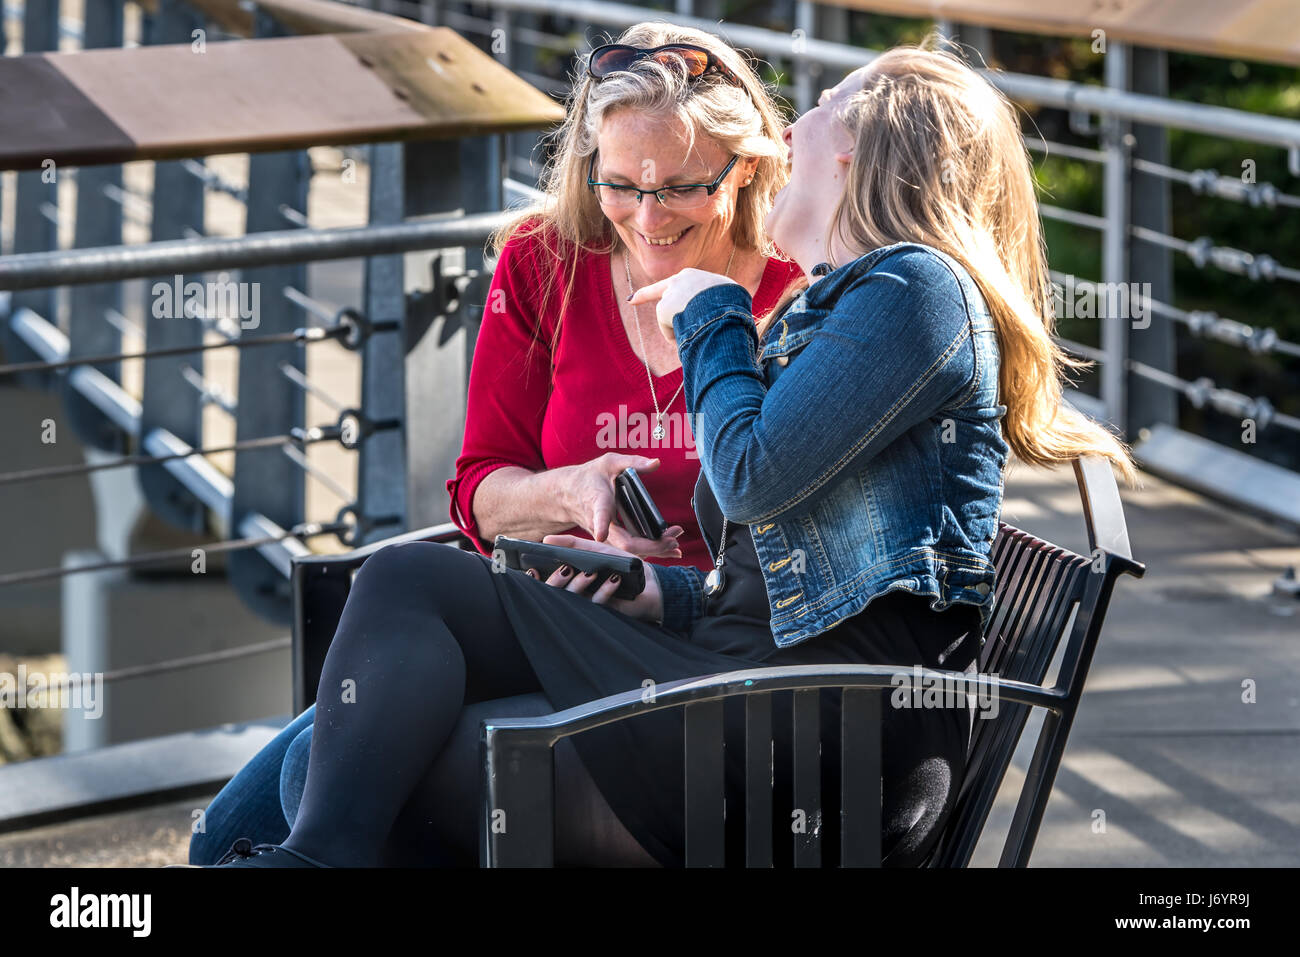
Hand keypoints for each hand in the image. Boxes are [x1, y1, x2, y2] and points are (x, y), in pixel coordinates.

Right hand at [526, 534, 663, 622]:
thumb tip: (546, 540)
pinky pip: (600, 604)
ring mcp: (588, 606)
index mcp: (569, 581)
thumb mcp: (594, 550)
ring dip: (581, 585)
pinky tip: (614, 580)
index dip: (536, 580)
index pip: (545, 583)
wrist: (644, 580)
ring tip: (591, 573)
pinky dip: (606, 590)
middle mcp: (575, 595)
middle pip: (556, 593)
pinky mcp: (605, 613)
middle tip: (566, 568)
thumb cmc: (616, 564)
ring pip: (575, 600)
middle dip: (558, 581)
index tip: (533, 570)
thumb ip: (571, 544)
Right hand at [562, 452, 681, 553]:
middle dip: (650, 545)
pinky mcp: (612, 539)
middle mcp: (600, 523)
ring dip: (655, 549)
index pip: (598, 515)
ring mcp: (606, 535)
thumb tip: (656, 462)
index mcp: (597, 502)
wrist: (568, 494)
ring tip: (676, 544)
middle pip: (623, 542)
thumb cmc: (589, 477)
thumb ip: (633, 462)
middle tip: (672, 537)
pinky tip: (669, 549)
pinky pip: (632, 549)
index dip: (600, 525)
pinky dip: (651, 550)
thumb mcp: (609, 462)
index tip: (601, 535)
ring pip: (630, 550)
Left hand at [628, 268, 738, 344]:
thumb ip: (719, 304)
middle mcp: (683, 279)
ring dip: (677, 329)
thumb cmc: (733, 307)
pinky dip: (675, 337)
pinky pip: (669, 330)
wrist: (725, 308)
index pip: (682, 282)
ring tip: (693, 336)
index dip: (675, 288)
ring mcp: (673, 291)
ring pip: (670, 316)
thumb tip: (726, 321)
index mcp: (699, 276)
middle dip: (645, 295)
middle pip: (665, 290)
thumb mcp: (731, 300)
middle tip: (631, 300)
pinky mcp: (664, 307)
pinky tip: (687, 338)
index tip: (660, 287)